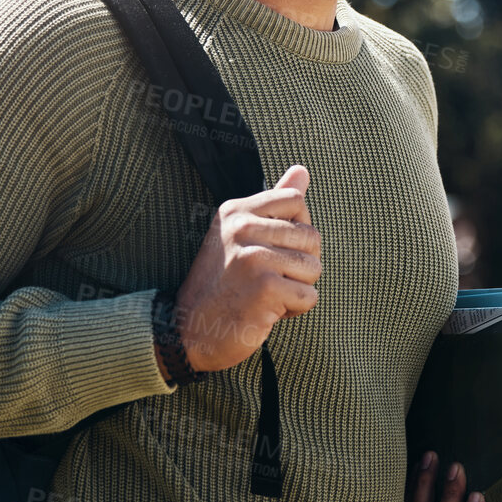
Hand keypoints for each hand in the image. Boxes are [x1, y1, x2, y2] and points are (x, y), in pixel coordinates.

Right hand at [171, 164, 321, 372]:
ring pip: (314, 267)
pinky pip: (309, 296)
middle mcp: (242, 228)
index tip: (272, 249)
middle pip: (311, 236)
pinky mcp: (265, 287)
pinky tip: (266, 310)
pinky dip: (294, 310)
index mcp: (236, 211)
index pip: (296, 201)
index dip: (296, 230)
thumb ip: (273, 203)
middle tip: (266, 279)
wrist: (187, 331)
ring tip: (265, 294)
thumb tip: (303, 169)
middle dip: (299, 265)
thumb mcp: (239, 235)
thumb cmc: (220, 285)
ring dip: (297, 288)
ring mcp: (254, 257)